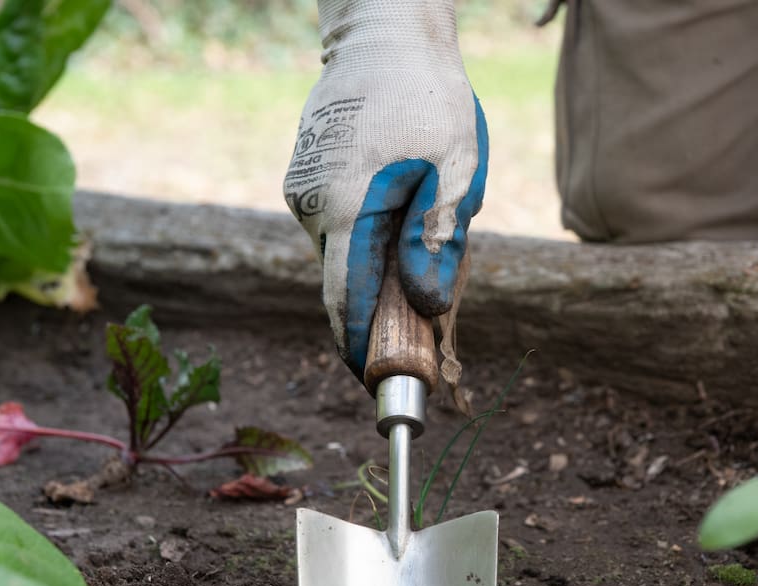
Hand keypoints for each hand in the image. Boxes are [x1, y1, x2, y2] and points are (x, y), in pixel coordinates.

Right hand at [283, 0, 487, 380]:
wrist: (384, 31)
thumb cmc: (427, 96)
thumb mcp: (456, 168)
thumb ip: (439, 240)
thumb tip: (428, 305)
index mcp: (347, 210)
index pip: (346, 301)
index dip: (361, 346)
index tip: (377, 379)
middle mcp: (310, 205)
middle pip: (344, 280)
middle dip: (378, 307)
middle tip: (422, 314)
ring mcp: (301, 187)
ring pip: (340, 250)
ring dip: (373, 263)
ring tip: (418, 236)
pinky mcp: (303, 172)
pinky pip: (334, 221)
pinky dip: (363, 233)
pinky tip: (398, 202)